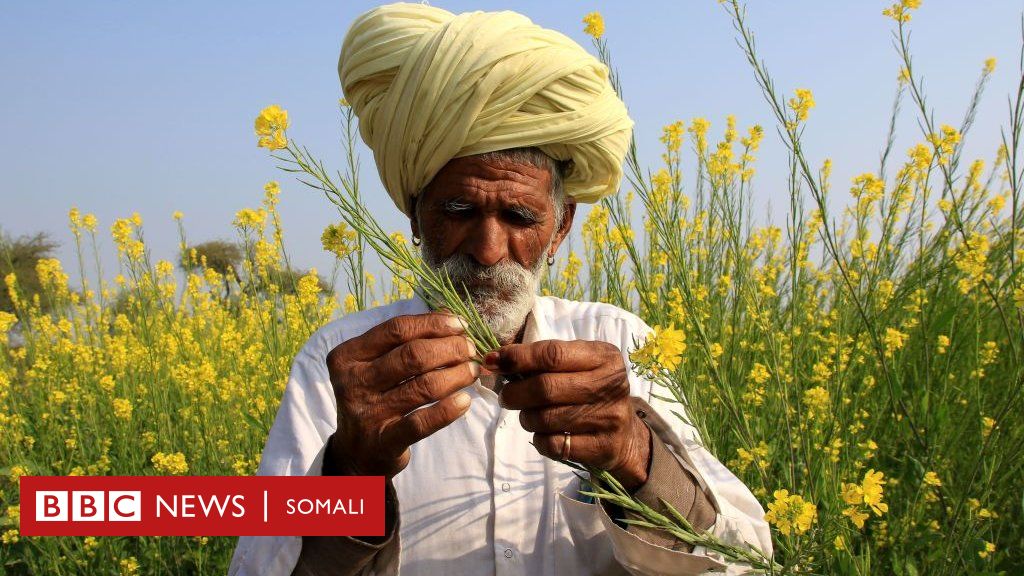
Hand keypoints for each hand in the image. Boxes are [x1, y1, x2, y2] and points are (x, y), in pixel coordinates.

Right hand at [326, 312, 478, 478]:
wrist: (356, 452)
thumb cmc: (374, 397)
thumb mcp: (376, 366)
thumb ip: (404, 341)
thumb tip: (448, 315)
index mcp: (348, 356)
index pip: (396, 329)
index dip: (433, 324)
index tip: (460, 325)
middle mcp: (353, 382)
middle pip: (412, 355)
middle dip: (450, 348)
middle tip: (470, 350)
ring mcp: (367, 413)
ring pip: (423, 387)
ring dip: (456, 376)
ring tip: (472, 371)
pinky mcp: (383, 441)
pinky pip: (421, 422)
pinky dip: (448, 410)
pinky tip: (465, 401)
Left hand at [487, 340, 650, 490]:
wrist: (624, 436)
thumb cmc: (590, 391)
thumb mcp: (578, 366)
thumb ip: (543, 360)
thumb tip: (494, 360)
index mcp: (603, 356)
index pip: (553, 353)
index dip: (518, 358)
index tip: (493, 361)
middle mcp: (610, 384)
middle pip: (546, 387)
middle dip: (516, 393)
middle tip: (507, 397)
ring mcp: (609, 417)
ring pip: (546, 418)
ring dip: (526, 417)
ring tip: (529, 415)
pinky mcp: (603, 446)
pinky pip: (553, 444)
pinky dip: (539, 439)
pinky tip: (545, 434)